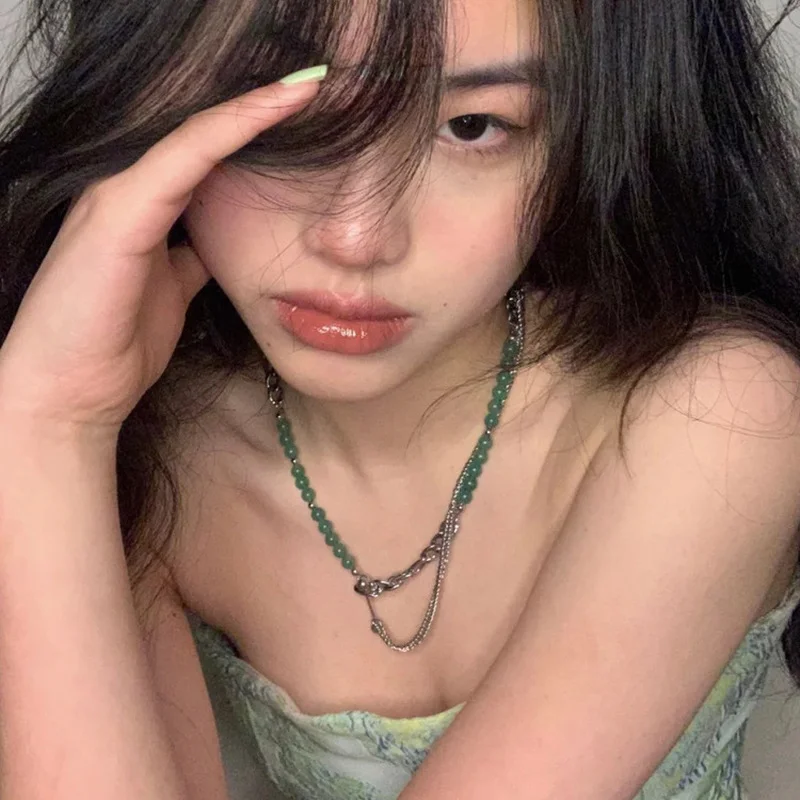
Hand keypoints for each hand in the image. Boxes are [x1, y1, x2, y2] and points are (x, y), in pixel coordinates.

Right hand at [0, 73, 323, 435]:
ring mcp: (118, 197)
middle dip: (258, 107)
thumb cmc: (117, 344)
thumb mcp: (172, 292)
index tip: (304, 112)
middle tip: (314, 84)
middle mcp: (128, 190)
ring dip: (253, 107)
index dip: (252, 130)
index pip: (204, 155)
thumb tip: (220, 248)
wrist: (70, 392)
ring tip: (306, 86)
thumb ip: (191, 259)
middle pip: (202, 135)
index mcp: (141, 208)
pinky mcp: (117, 216)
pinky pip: (182, 161)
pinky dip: (228, 132)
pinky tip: (270, 111)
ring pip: (195, 136)